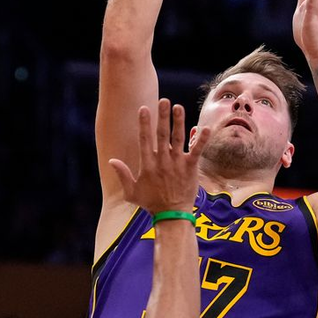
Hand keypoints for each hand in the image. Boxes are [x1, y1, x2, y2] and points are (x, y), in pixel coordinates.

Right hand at [108, 99, 209, 214]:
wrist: (172, 216)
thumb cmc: (151, 203)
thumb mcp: (131, 192)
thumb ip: (122, 175)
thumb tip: (111, 161)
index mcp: (148, 165)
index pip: (145, 140)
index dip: (144, 124)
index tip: (143, 109)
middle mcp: (162, 162)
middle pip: (162, 135)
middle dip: (162, 117)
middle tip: (163, 101)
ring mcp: (177, 164)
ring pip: (178, 139)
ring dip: (179, 122)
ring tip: (179, 107)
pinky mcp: (191, 168)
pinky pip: (197, 151)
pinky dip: (201, 140)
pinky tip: (205, 128)